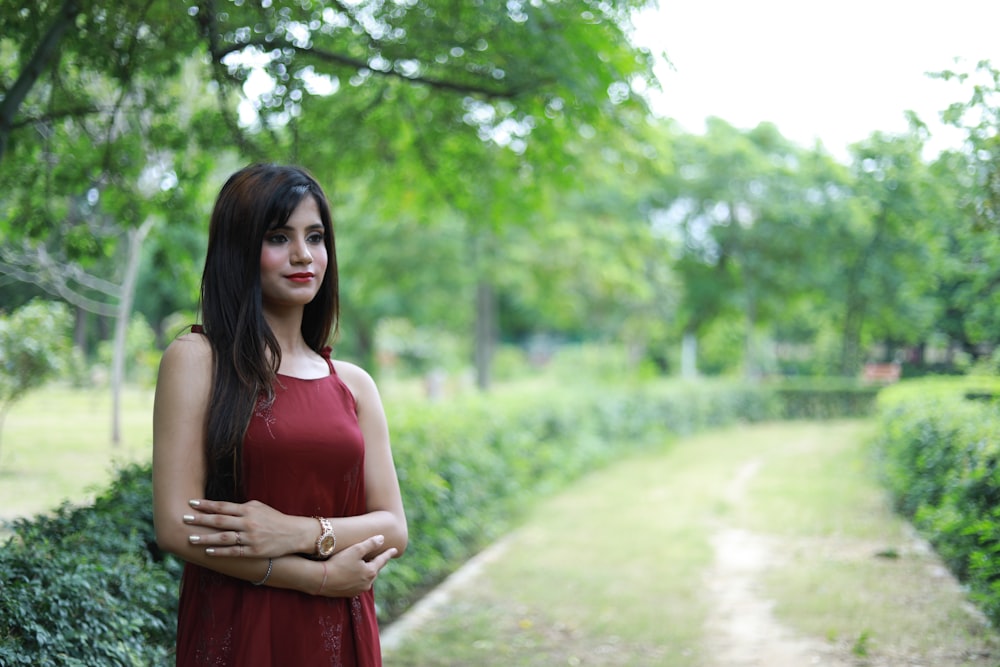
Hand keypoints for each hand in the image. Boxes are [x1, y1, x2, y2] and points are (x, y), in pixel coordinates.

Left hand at [183, 498, 303, 558]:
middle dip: (200, 520)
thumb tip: (223, 508)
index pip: (223, 506)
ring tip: (190, 538)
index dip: (206, 505)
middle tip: (184, 519)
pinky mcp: (253, 551)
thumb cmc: (274, 519)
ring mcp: (250, 537)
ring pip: (223, 537)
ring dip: (205, 538)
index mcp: (248, 510)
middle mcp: (248, 522)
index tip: (191, 503)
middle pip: (219, 521)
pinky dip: (220, 551)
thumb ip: (242, 507)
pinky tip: (208, 552)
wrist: (294, 533)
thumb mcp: (259, 507)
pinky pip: (233, 551)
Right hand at [320, 535, 397, 597]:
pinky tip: (353, 574)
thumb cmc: (339, 562)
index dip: (388, 554)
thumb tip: (382, 538)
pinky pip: (357, 584)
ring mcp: (357, 590)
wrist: (321, 579)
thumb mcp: (356, 550)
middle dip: (377, 563)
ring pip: (366, 578)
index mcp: (371, 572)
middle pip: (374, 570)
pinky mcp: (348, 594)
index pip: (382, 560)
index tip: (395, 550)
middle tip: (381, 557)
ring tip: (367, 565)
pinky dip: (358, 577)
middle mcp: (367, 584)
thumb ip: (370, 544)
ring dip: (367, 571)